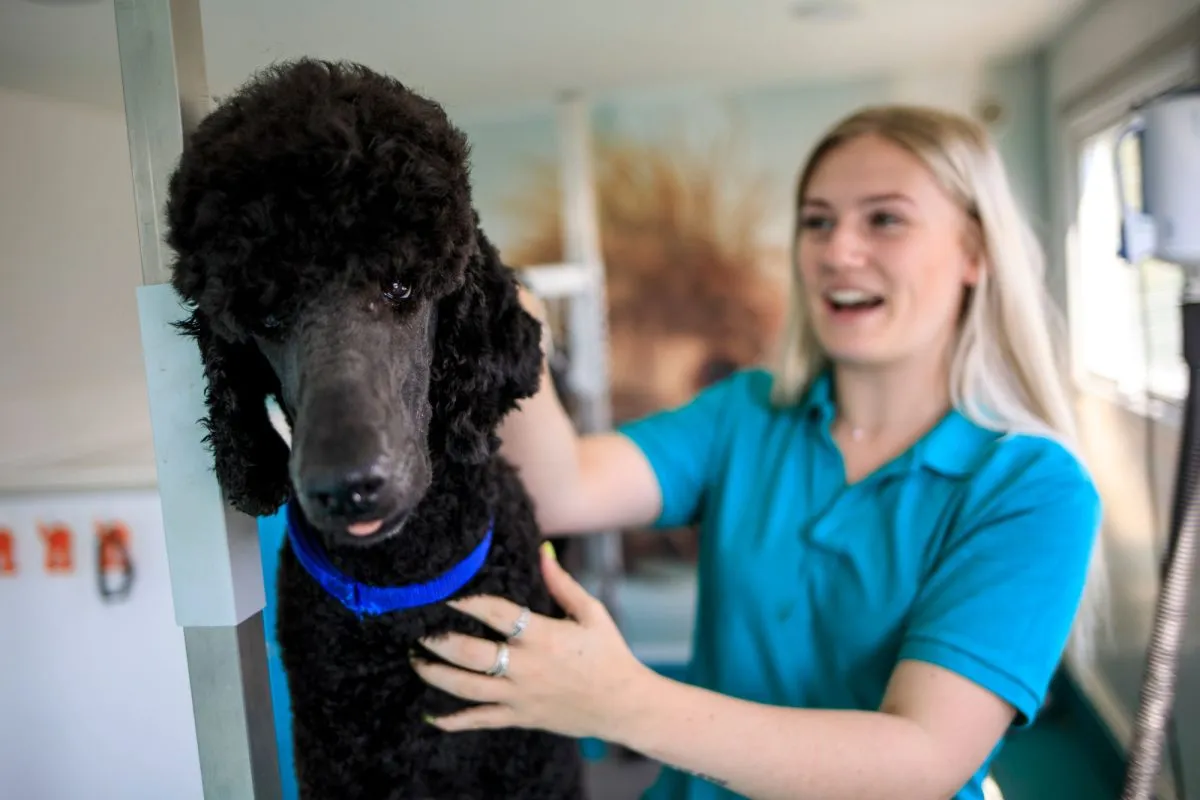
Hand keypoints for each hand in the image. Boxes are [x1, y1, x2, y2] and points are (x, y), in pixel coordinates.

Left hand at [412, 543, 653, 739]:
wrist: (624, 704)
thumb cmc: (609, 654)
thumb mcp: (591, 613)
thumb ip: (562, 583)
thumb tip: (543, 551)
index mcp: (543, 636)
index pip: (495, 613)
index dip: (466, 601)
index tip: (443, 593)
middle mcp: (526, 666)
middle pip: (470, 653)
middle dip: (438, 641)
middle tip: (418, 630)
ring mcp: (520, 695)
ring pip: (466, 688)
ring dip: (435, 674)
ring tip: (416, 661)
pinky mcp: (519, 717)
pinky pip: (479, 720)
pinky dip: (453, 721)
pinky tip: (431, 716)